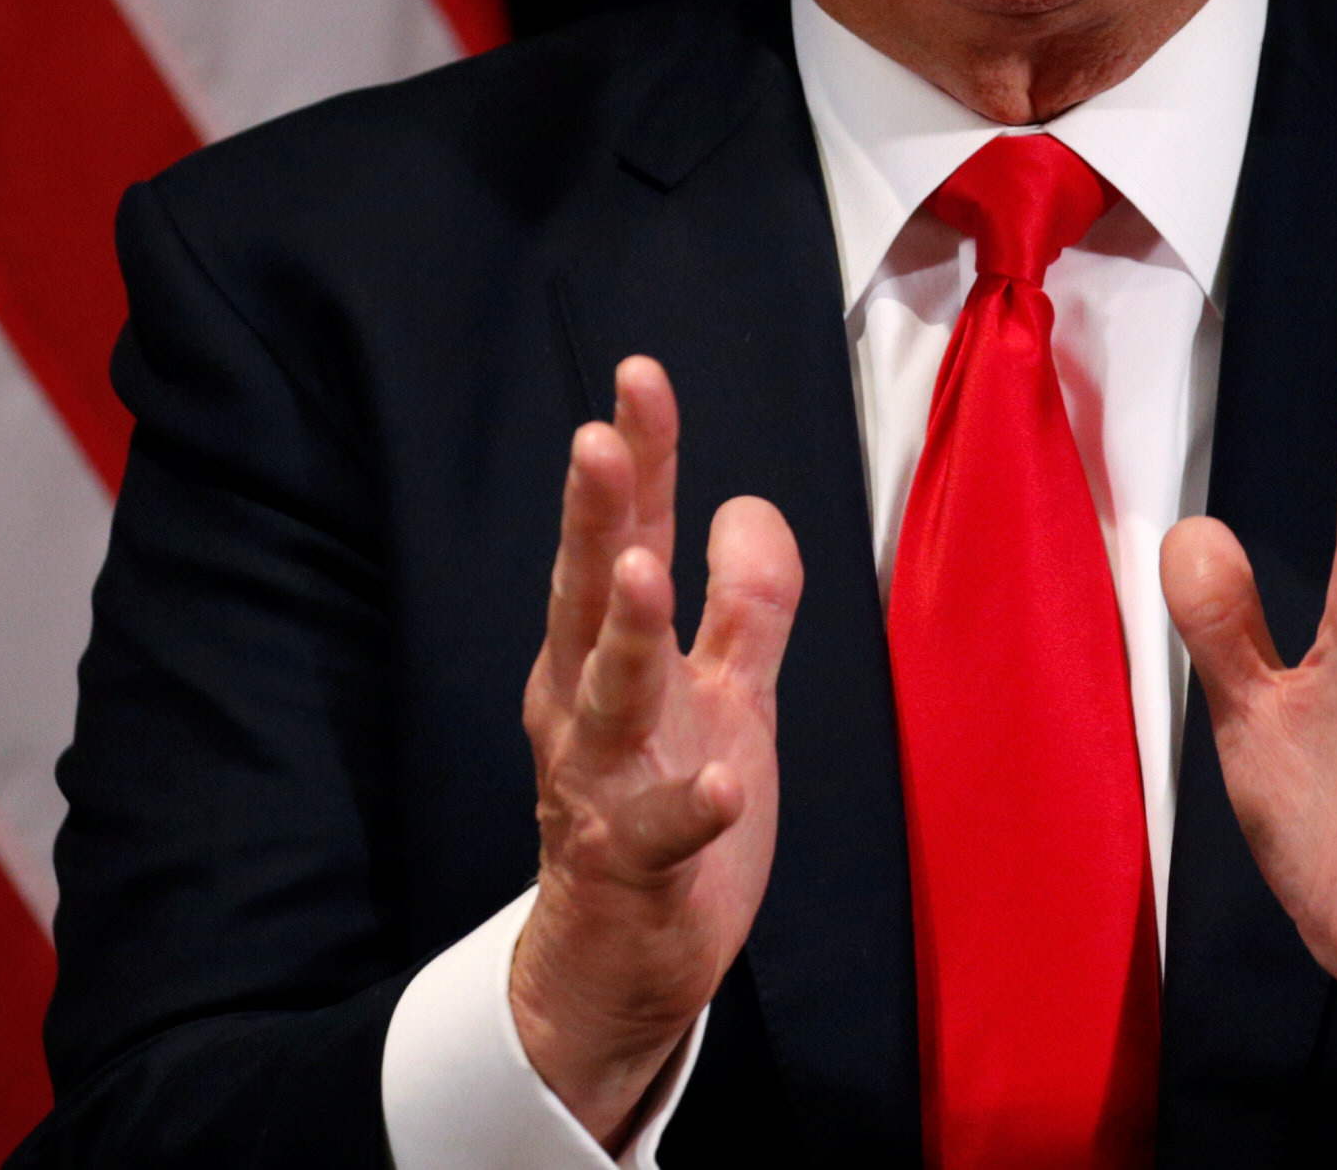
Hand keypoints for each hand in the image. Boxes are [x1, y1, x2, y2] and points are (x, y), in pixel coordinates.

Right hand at [508, 358, 801, 1144]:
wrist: (624, 960)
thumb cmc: (666, 806)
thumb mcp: (727, 692)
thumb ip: (744, 602)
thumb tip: (750, 501)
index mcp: (608, 654)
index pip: (625, 538)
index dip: (638, 459)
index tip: (639, 375)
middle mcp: (586, 707)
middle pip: (591, 597)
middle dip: (597, 518)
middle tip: (597, 439)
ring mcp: (602, 786)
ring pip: (608, 701)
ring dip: (625, 636)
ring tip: (644, 574)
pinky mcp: (633, 868)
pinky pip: (657, 835)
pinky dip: (686, 810)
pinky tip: (720, 787)